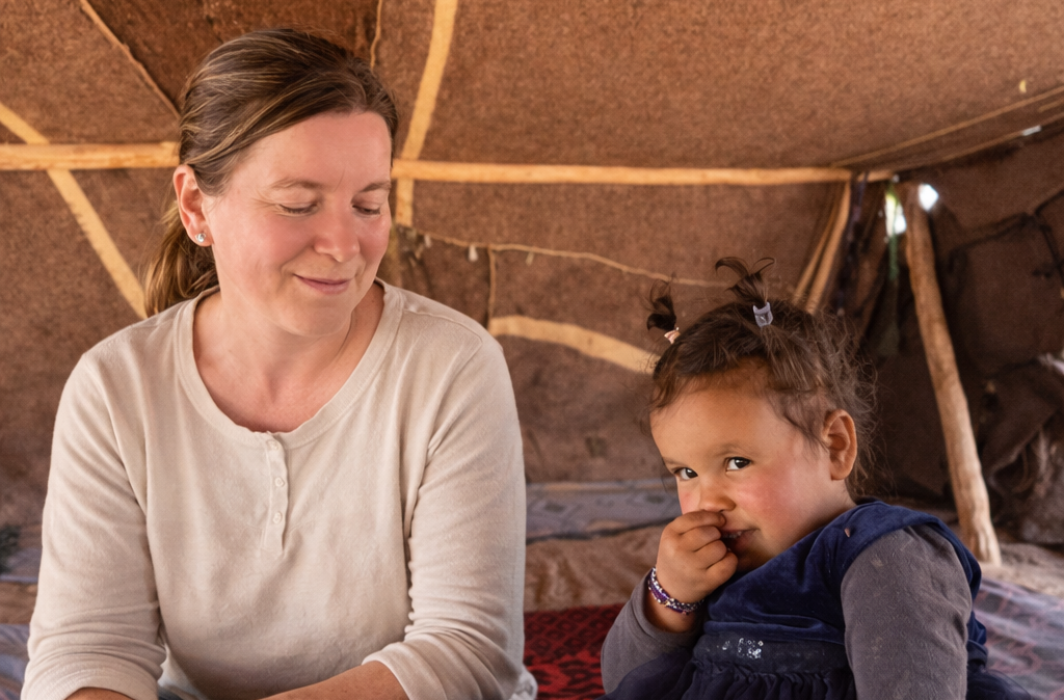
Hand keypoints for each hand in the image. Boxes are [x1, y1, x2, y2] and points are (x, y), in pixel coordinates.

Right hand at [645, 511, 736, 631]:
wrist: (670, 588)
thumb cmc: (677, 555)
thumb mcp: (675, 535)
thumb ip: (693, 523)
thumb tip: (721, 515)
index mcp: (670, 534)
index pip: (696, 518)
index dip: (713, 517)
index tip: (719, 521)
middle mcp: (678, 550)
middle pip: (711, 532)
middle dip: (716, 534)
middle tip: (713, 541)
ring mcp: (691, 567)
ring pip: (720, 548)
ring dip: (722, 549)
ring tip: (715, 553)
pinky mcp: (705, 582)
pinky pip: (728, 564)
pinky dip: (730, 561)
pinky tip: (723, 562)